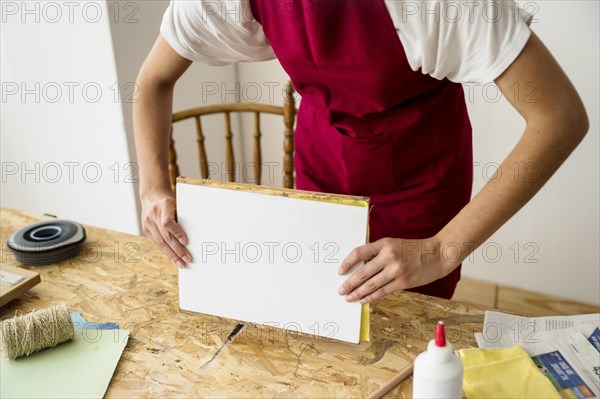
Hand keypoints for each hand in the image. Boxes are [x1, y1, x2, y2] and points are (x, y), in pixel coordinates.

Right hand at [141, 189, 190, 267]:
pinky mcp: (145, 229)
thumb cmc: (170, 201)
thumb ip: (181, 218)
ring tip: (181, 263)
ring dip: (172, 255)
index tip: (186, 242)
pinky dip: (166, 251)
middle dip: (177, 250)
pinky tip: (173, 258)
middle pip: (165, 236)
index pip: (168, 222)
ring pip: (160, 242)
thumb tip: (193, 237)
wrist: (152, 195)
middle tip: (187, 259)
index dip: (177, 233)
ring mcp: (147, 222)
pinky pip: (157, 243)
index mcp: (164, 205)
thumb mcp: (177, 204)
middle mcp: (153, 214)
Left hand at [337, 236, 453, 303]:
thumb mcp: (394, 244)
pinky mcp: (403, 282)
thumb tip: (360, 268)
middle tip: (340, 290)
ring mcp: (396, 270)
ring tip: (348, 298)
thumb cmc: (414, 249)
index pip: (359, 252)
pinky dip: (371, 297)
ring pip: (371, 285)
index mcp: (384, 244)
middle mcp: (388, 256)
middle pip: (363, 272)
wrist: (438, 254)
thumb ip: (379, 253)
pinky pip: (382, 292)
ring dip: (357, 293)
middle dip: (349, 283)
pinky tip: (363, 300)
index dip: (347, 262)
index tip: (340, 271)